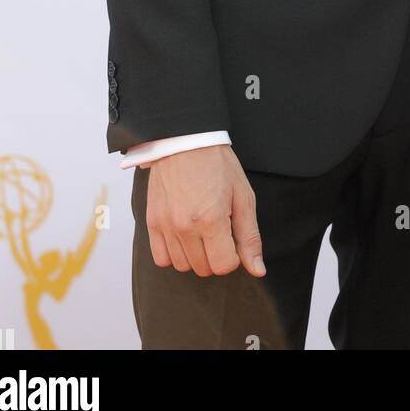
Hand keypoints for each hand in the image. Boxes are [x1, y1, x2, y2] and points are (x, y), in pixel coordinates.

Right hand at [144, 144, 264, 278]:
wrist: (186, 140)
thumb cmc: (217, 164)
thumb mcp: (243, 196)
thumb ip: (250, 236)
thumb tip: (258, 270)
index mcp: (211, 220)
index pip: (224, 266)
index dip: (234, 255)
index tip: (233, 236)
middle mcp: (185, 227)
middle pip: (204, 269)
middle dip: (216, 255)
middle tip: (219, 229)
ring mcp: (165, 226)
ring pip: (183, 266)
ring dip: (195, 255)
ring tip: (201, 229)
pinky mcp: (151, 222)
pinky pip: (161, 258)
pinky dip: (174, 253)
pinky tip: (184, 234)